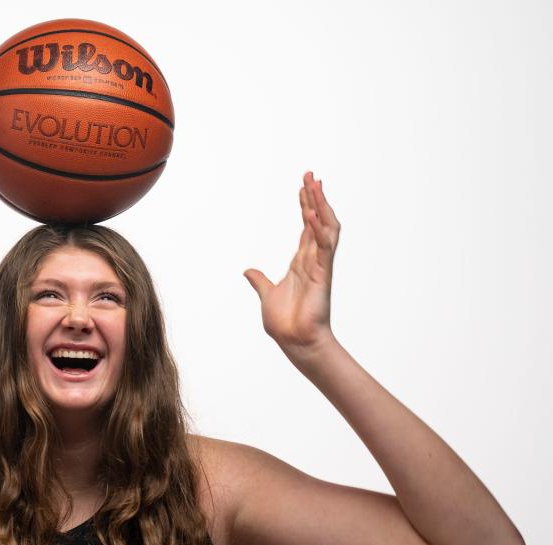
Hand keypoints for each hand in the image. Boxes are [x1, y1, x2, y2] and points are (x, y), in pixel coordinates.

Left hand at [243, 171, 339, 353]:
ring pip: (325, 228)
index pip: (306, 227)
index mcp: (301, 262)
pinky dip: (318, 229)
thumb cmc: (285, 322)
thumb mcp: (266, 294)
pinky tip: (311, 214)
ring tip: (315, 184)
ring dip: (321, 206)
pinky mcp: (322, 275)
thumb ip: (259, 280)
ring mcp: (320, 265)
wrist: (294, 341)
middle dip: (315, 197)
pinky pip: (324, 247)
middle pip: (317, 220)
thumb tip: (248, 271)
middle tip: (311, 174)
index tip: (304, 185)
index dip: (306, 205)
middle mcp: (313, 260)